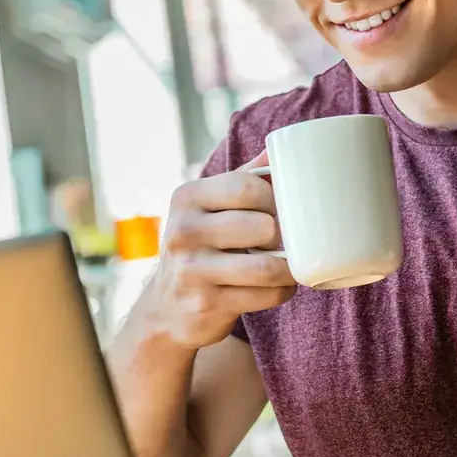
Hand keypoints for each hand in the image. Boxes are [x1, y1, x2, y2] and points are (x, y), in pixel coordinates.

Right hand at [143, 153, 296, 350]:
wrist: (166, 307)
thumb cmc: (199, 246)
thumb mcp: (208, 207)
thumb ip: (242, 178)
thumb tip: (278, 149)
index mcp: (187, 198)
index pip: (245, 187)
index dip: (274, 198)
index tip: (280, 210)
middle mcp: (184, 231)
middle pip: (260, 226)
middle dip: (283, 235)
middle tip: (286, 240)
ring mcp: (193, 271)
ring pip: (266, 266)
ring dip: (288, 267)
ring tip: (290, 264)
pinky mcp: (207, 304)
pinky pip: (264, 295)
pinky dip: (282, 290)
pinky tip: (278, 285)